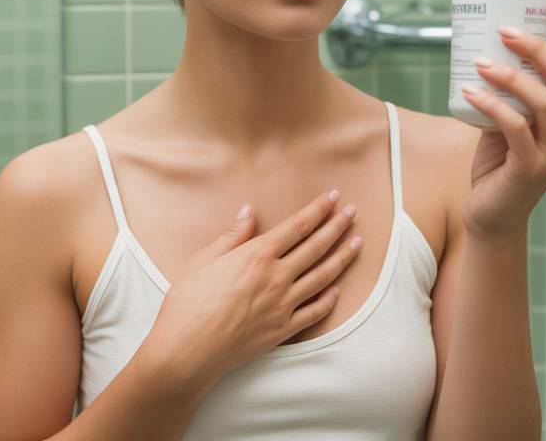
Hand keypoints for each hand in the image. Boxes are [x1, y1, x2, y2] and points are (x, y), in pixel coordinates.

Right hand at [144, 191, 362, 380]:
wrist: (187, 350)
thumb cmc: (188, 302)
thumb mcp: (204, 259)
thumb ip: (233, 235)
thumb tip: (249, 211)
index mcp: (257, 255)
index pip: (297, 226)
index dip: (318, 209)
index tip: (333, 196)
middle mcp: (277, 277)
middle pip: (316, 246)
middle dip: (337, 226)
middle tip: (353, 211)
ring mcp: (283, 305)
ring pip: (322, 276)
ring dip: (342, 257)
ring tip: (358, 243)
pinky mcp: (283, 330)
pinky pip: (314, 312)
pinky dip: (329, 299)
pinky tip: (337, 290)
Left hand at [458, 0, 545, 242]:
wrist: (491, 217)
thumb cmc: (498, 164)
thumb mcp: (507, 122)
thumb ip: (507, 94)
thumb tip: (484, 50)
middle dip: (541, 48)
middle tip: (506, 29)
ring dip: (513, 77)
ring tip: (481, 62)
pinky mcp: (530, 170)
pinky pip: (515, 130)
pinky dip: (493, 106)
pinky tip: (470, 92)